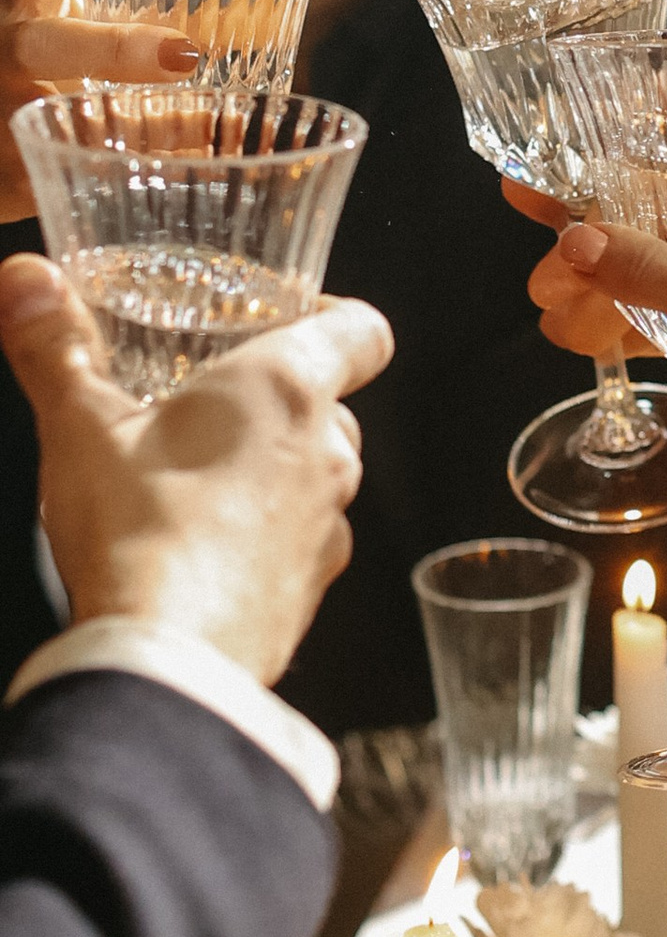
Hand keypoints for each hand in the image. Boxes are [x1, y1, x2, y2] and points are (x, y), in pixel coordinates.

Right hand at [0, 0, 200, 220]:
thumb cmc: (46, 54)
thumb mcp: (65, 15)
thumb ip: (132, 4)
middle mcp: (3, 48)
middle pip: (40, 44)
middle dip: (112, 50)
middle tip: (185, 55)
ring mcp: (0, 111)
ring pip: (54, 120)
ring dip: (135, 126)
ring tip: (204, 125)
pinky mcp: (6, 171)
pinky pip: (65, 174)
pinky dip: (125, 174)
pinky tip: (184, 171)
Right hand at [0, 253, 389, 682]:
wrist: (167, 659)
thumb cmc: (137, 531)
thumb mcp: (78, 426)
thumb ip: (52, 346)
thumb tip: (23, 278)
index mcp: (286, 388)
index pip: (363, 329)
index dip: (336, 317)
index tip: (288, 320)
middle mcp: (328, 452)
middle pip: (333, 404)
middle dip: (279, 402)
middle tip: (209, 407)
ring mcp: (330, 525)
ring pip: (319, 477)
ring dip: (273, 473)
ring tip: (197, 483)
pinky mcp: (313, 589)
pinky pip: (303, 545)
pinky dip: (266, 539)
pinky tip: (204, 551)